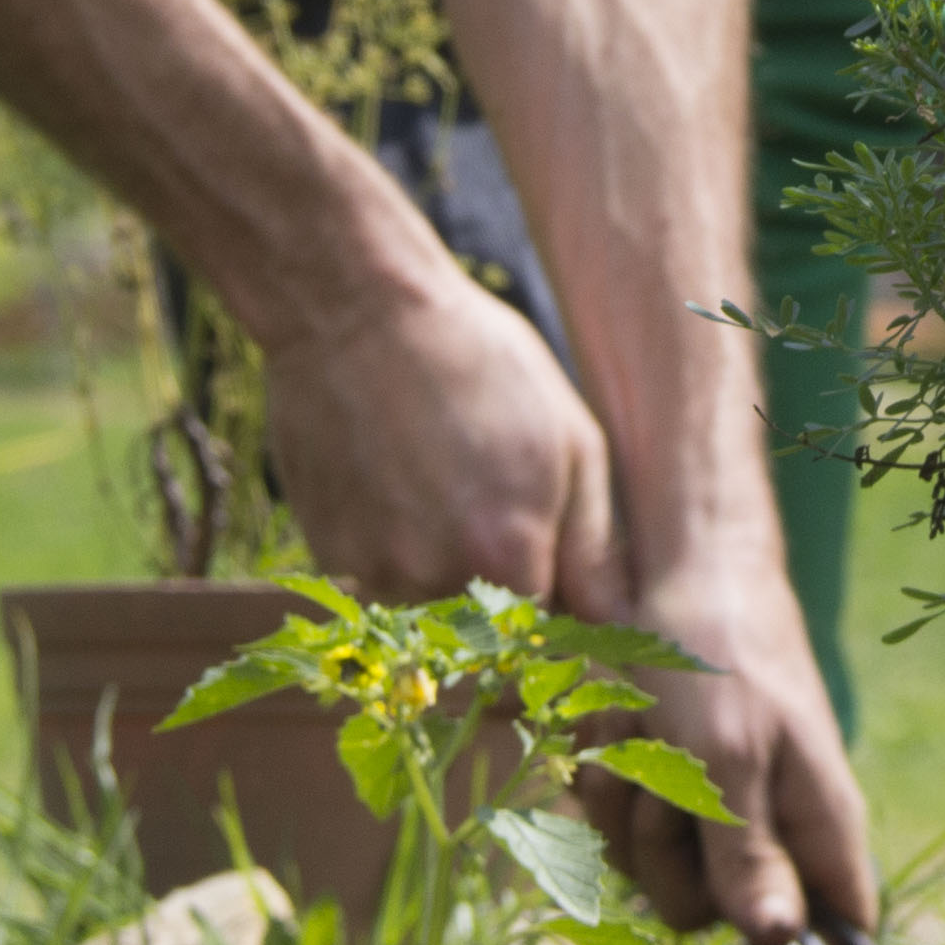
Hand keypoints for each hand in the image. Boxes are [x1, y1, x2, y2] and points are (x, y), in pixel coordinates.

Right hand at [260, 262, 618, 602]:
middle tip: (488, 500)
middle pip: (488, 629)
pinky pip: (381, 585)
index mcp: (510, 555)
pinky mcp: (329, 556)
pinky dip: (397, 552)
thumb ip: (594, 548)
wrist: (357, 314)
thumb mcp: (570, 439)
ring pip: (431, 610)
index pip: (548, 631)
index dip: (554, 597)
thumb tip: (615, 624)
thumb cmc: (480, 362)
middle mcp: (437, 581)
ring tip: (441, 481)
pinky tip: (400, 482)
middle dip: (500, 587)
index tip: (547, 556)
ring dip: (445, 571)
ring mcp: (375, 572)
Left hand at [580, 551, 875, 944]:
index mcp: (820, 824)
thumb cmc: (720, 655)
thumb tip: (782, 943)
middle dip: (668, 853)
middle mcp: (771, 826)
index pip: (842, 929)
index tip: (744, 914)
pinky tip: (616, 724)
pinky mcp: (661, 786)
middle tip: (668, 784)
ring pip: (652, 868)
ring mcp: (712, 808)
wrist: (675, 568)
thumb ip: (748, 852)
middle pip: (712, 912)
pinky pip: (615, 825)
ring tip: (643, 731)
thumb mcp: (729, 756)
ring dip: (627, 802)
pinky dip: (603, 776)